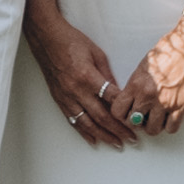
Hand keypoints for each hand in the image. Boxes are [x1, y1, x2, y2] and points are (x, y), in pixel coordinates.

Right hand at [24, 8, 134, 149]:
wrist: (47, 39)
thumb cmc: (72, 41)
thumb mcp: (97, 54)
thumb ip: (108, 75)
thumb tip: (119, 93)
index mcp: (88, 77)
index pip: (111, 99)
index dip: (125, 111)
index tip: (136, 119)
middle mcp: (76, 90)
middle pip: (101, 116)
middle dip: (118, 130)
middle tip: (132, 139)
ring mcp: (66, 97)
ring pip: (87, 123)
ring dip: (103, 136)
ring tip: (117, 144)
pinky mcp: (59, 99)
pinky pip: (73, 120)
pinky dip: (84, 132)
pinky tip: (94, 140)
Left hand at [115, 16, 183, 141]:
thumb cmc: (169, 49)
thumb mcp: (144, 65)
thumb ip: (136, 84)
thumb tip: (133, 98)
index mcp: (136, 84)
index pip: (118, 111)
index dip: (121, 114)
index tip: (127, 112)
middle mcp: (148, 96)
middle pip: (133, 123)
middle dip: (137, 121)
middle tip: (143, 115)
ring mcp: (165, 103)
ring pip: (152, 130)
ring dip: (154, 125)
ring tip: (157, 117)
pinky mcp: (182, 106)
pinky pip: (171, 128)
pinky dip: (170, 126)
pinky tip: (171, 117)